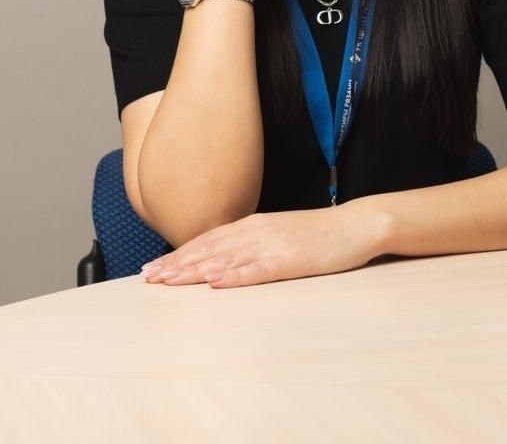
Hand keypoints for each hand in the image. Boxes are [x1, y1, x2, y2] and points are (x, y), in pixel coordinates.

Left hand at [140, 202, 382, 288]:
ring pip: (226, 259)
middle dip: (176, 264)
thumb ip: (252, 244)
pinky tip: (216, 284)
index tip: (154, 268)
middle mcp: (257, 231)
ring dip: (195, 271)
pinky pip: (258, 270)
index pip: (208, 241)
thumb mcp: (279, 234)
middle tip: (148, 278)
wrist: (356, 225)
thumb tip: (222, 260)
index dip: (179, 255)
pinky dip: (234, 276)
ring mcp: (273, 245)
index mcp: (254, 225)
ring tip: (169, 281)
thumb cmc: (319, 234)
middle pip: (209, 249)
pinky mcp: (290, 260)